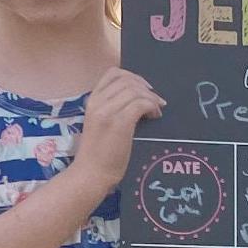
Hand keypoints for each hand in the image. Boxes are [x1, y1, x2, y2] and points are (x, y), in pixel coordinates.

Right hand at [72, 66, 165, 196]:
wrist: (90, 174)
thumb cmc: (97, 154)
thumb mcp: (99, 124)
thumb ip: (111, 109)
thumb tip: (137, 99)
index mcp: (91, 100)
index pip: (112, 74)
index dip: (132, 76)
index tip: (143, 88)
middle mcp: (97, 102)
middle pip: (127, 80)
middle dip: (145, 87)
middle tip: (156, 100)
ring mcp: (107, 111)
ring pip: (135, 90)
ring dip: (151, 98)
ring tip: (156, 110)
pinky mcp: (120, 122)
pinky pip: (141, 103)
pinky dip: (152, 106)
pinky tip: (155, 116)